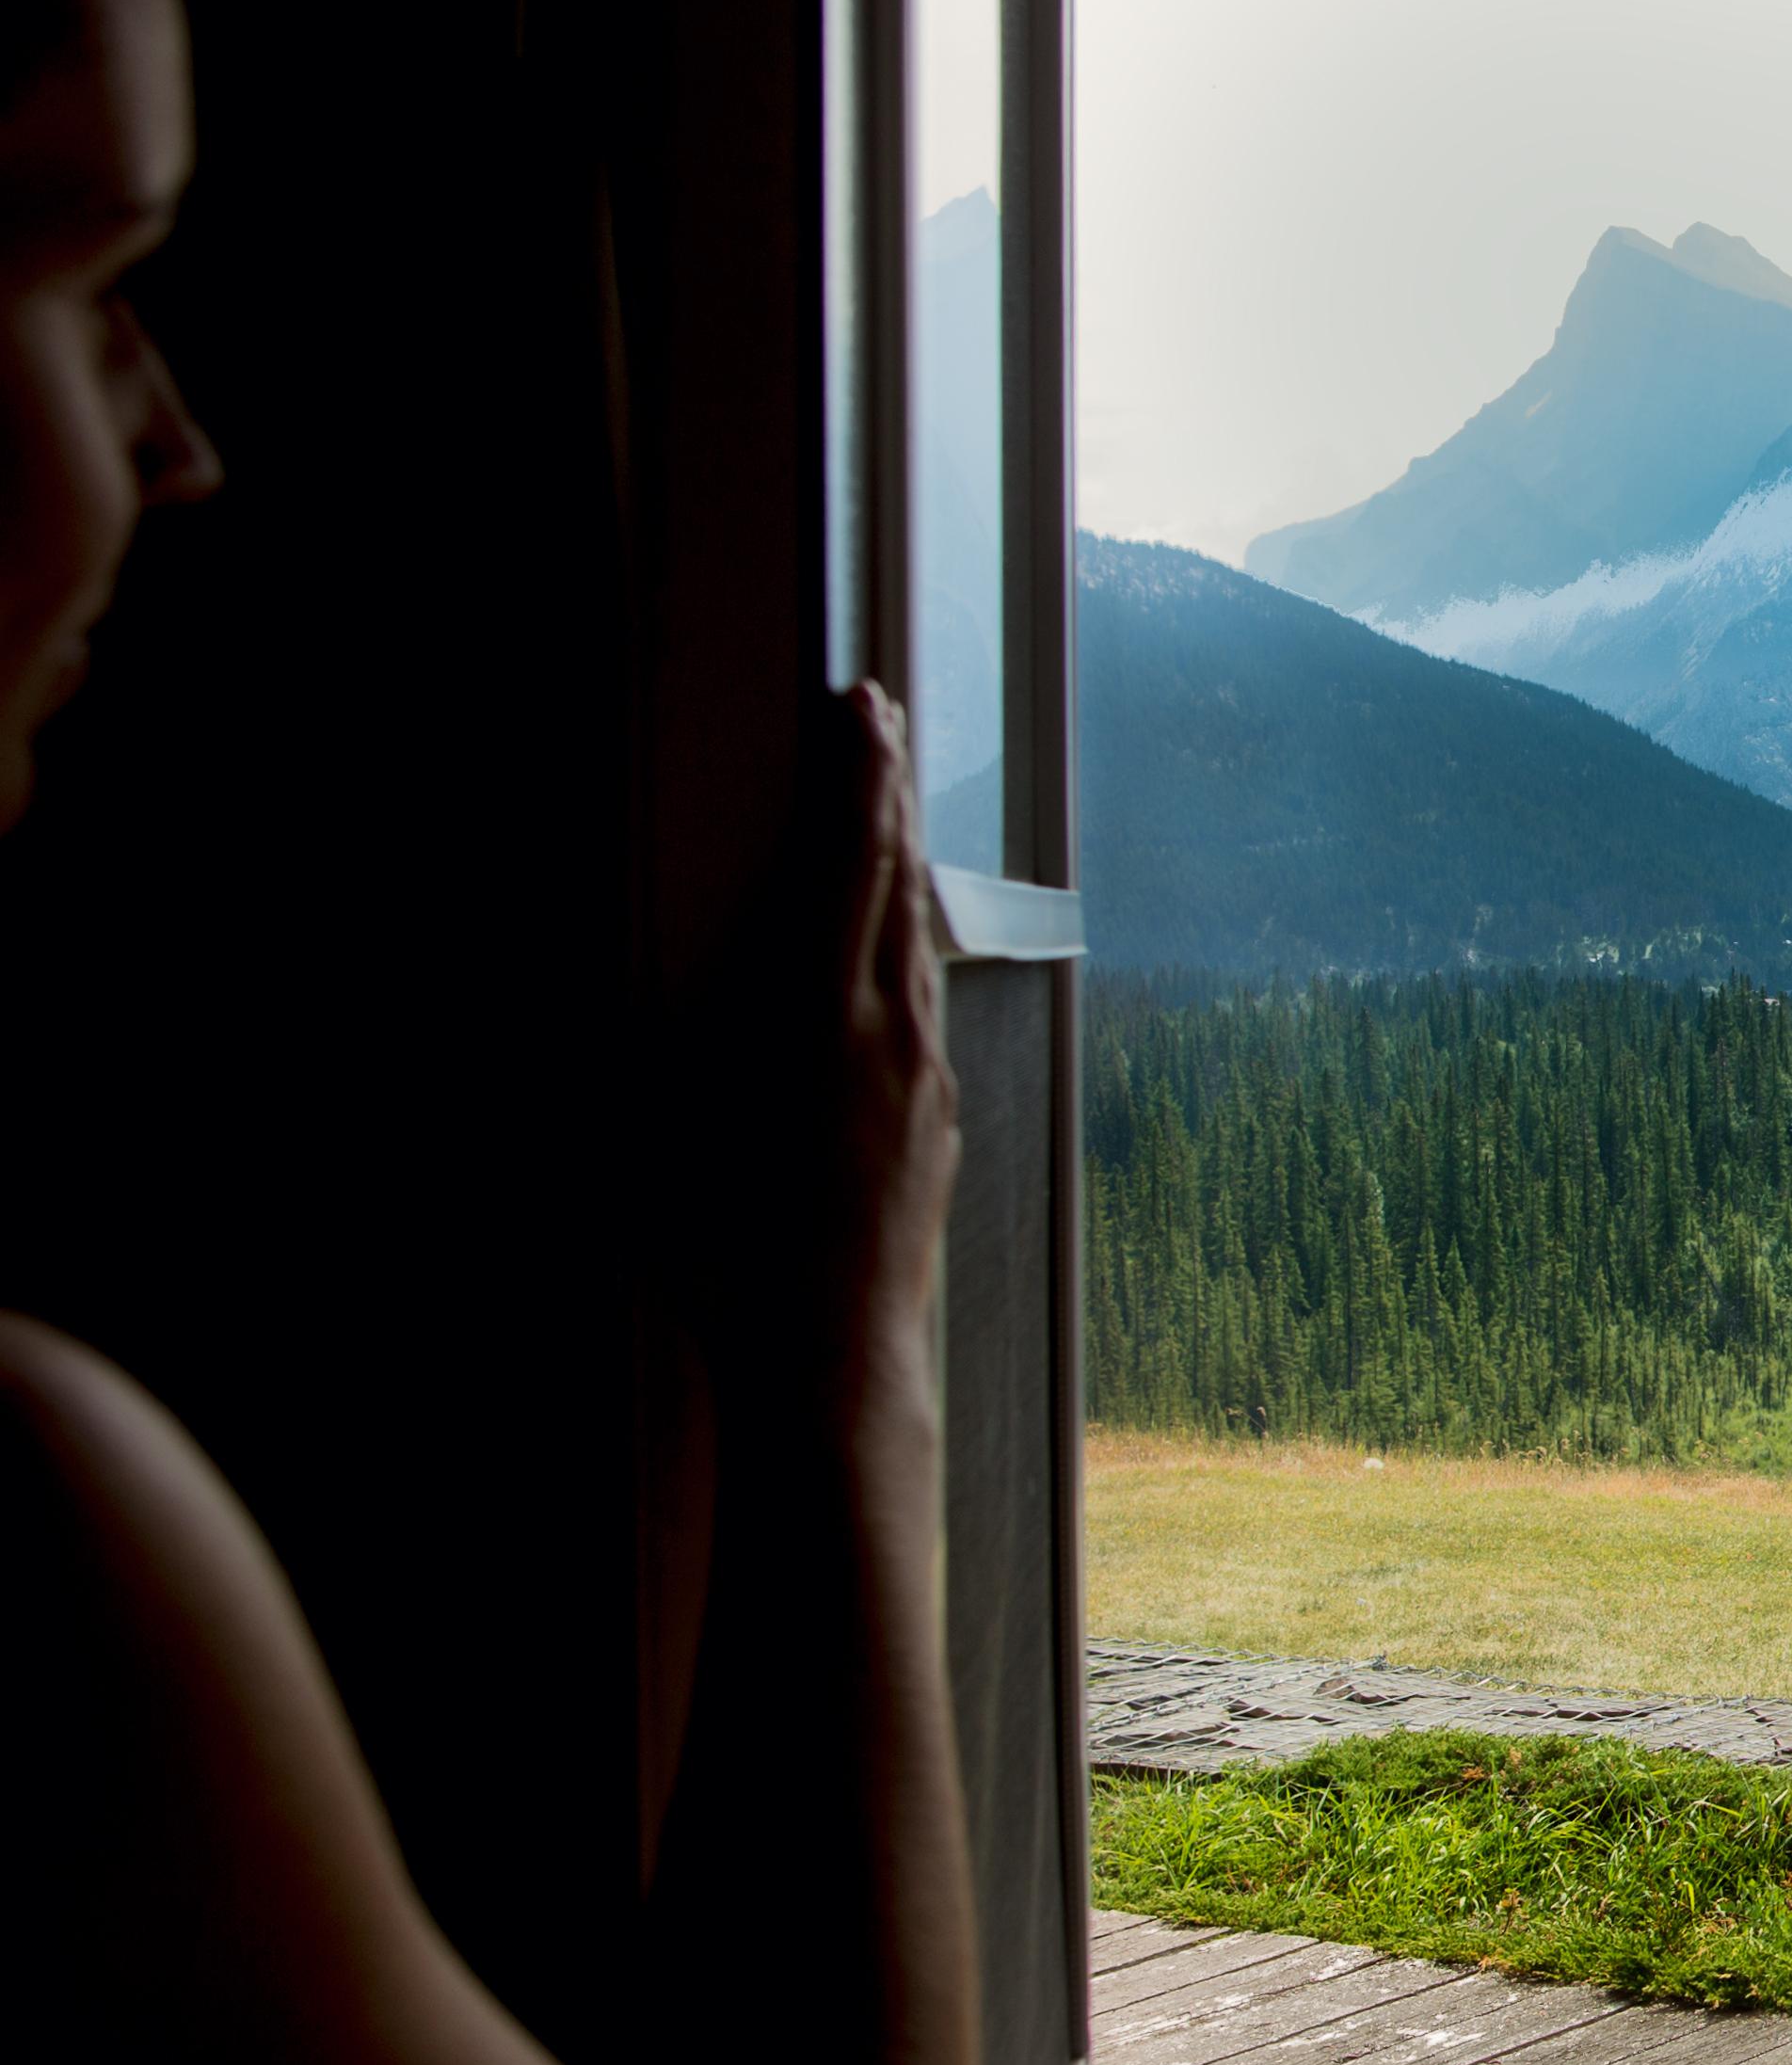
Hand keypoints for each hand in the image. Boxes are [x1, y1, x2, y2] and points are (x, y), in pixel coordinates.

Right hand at [701, 680, 957, 1431]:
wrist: (831, 1357)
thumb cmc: (723, 1253)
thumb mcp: (647, 1130)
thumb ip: (631, 1044)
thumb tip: (583, 988)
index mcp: (817, 1013)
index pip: (845, 859)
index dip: (854, 774)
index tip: (860, 707)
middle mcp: (890, 1031)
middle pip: (895, 881)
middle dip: (884, 794)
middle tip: (881, 722)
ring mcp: (924, 1077)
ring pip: (915, 940)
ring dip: (898, 867)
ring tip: (882, 812)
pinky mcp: (935, 1122)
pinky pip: (922, 1004)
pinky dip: (902, 947)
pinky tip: (889, 949)